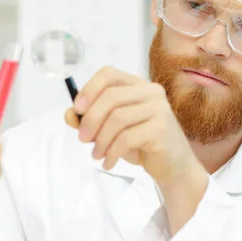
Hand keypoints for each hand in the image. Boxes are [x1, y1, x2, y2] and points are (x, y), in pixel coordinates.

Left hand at [64, 66, 205, 187]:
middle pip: (111, 96)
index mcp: (137, 85)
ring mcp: (159, 108)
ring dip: (101, 139)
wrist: (173, 166)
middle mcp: (151, 91)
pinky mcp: (161, 129)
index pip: (109, 74)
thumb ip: (89, 120)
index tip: (77, 110)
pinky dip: (112, 152)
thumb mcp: (111, 131)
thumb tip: (68, 114)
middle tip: (83, 139)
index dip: (89, 89)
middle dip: (91, 119)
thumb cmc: (141, 144)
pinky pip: (127, 137)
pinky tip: (108, 162)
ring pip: (117, 118)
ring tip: (96, 154)